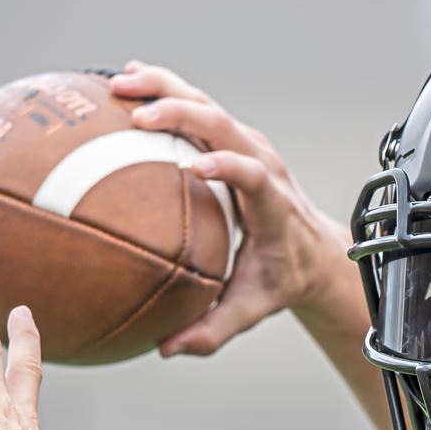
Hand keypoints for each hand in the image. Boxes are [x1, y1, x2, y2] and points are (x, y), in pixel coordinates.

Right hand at [111, 61, 333, 356]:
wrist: (312, 250)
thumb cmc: (280, 279)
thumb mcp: (251, 309)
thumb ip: (213, 331)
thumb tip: (167, 349)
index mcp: (272, 204)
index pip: (254, 176)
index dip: (229, 165)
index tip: (197, 166)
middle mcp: (263, 164)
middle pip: (225, 125)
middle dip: (183, 112)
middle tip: (136, 115)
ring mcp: (250, 145)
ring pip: (208, 104)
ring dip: (166, 88)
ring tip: (118, 82)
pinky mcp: (234, 138)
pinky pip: (198, 107)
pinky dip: (165, 90)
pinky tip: (124, 80)